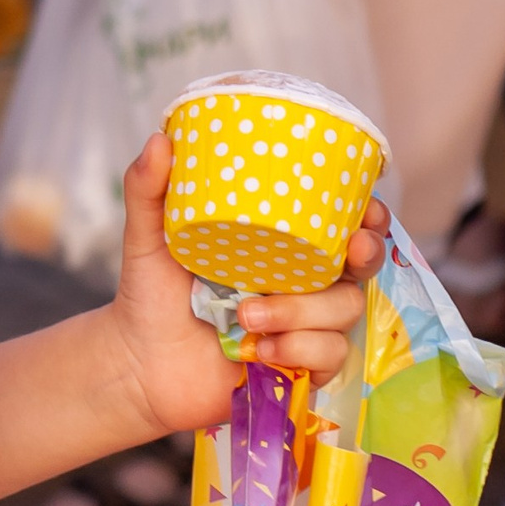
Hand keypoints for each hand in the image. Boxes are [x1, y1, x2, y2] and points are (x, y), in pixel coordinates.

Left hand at [106, 131, 388, 436]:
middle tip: (350, 251)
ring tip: (248, 315)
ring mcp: (303, 325)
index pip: (339, 224)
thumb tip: (160, 138)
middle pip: (361, 265)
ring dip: (303, 312)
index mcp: (275, 246)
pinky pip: (331, 355)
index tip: (367, 208)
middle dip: (367, 254)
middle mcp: (298, 283)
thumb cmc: (149, 298)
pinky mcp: (302, 366)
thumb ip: (148, 191)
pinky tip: (259, 351)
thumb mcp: (146, 240)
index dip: (366, 216)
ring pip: (345, 311)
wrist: (137, 367)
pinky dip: (299, 350)